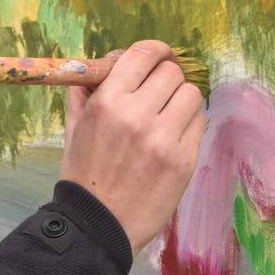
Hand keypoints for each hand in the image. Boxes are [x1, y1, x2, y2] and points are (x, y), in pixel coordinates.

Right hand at [58, 41, 205, 254]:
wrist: (98, 223)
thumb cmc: (83, 173)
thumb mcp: (73, 126)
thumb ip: (87, 90)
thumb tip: (108, 63)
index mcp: (108, 101)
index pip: (145, 53)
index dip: (156, 50)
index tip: (158, 56)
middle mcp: (138, 115)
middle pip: (172, 72)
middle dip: (165, 78)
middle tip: (158, 92)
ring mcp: (165, 139)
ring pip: (192, 95)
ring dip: (181, 100)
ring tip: (168, 115)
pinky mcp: (185, 160)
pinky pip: (201, 122)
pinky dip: (189, 123)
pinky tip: (174, 136)